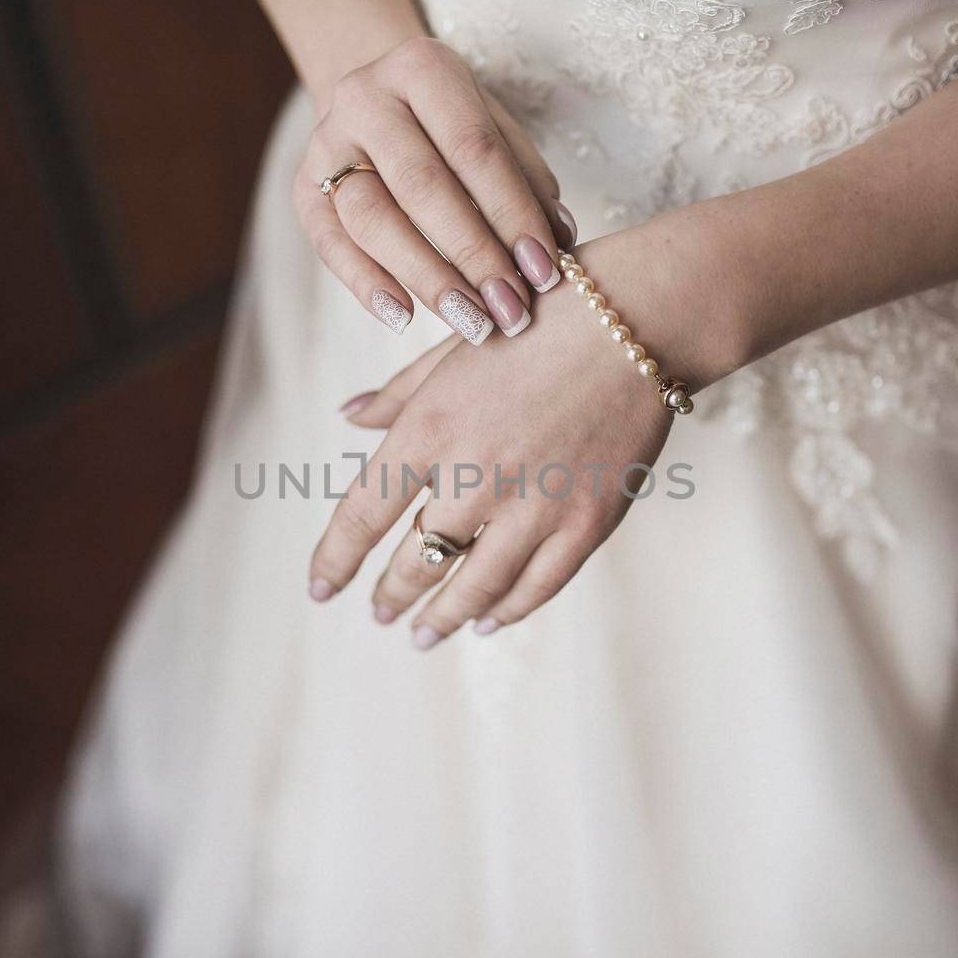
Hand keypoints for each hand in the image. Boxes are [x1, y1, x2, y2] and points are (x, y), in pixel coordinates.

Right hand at [293, 37, 575, 343]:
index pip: (475, 149)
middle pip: (423, 186)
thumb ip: (527, 180)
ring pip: (373, 219)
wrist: (374, 101)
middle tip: (512, 312)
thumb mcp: (494, 129)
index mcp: (423, 68)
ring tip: (473, 323)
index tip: (544, 273)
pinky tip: (405, 319)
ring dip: (428, 279)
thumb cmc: (450, 125)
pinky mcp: (304, 189)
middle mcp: (365, 97)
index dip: (513, 215)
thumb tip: (557, 243)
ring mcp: (325, 143)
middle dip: (474, 257)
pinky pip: (331, 245)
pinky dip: (367, 286)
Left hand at [307, 250, 676, 647]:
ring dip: (443, 616)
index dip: (335, 560)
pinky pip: (537, 586)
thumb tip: (348, 415)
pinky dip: (507, 610)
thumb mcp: (453, 347)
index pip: (362, 515)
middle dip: (391, 594)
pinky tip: (488, 620)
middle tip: (381, 612)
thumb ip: (399, 394)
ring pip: (474, 586)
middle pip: (415, 560)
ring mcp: (534, 505)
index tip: (319, 588)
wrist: (638, 323)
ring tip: (423, 634)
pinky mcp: (586, 523)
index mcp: (431, 429)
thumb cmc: (537, 323)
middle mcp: (475, 475)